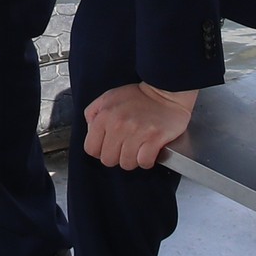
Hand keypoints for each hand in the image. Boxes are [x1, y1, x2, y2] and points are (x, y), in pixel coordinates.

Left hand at [82, 83, 197, 169]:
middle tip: (125, 146)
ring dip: (132, 159)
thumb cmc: (138, 96)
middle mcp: (118, 125)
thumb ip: (93, 113)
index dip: (99, 150)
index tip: (108, 146)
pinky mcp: (154, 138)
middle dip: (116, 156)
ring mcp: (137, 132)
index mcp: (104, 115)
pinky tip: (147, 151)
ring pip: (126, 164)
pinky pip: (144, 162)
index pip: (91, 149)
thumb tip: (90, 131)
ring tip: (137, 148)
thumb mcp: (108, 97)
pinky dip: (146, 161)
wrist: (165, 90)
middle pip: (108, 160)